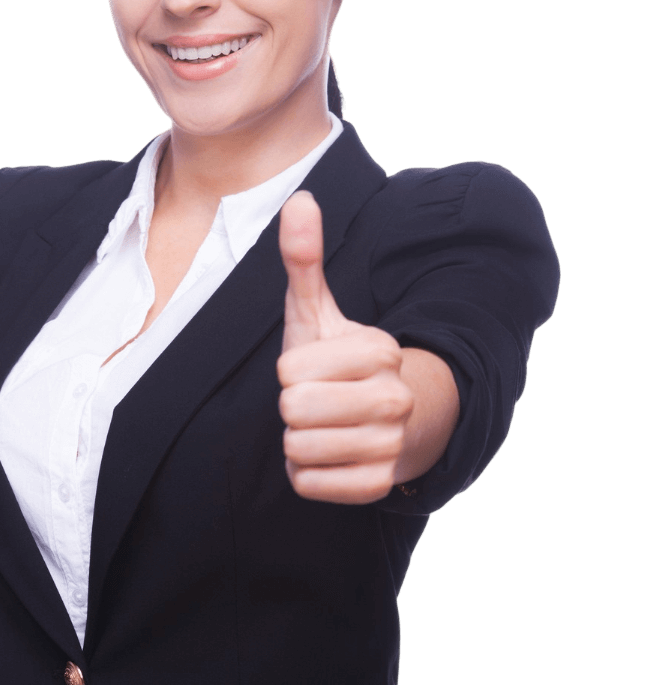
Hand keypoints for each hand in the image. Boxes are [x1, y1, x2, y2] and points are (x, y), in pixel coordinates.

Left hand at [277, 190, 412, 504]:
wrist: (393, 424)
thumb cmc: (341, 364)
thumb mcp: (320, 312)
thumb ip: (305, 260)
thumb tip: (299, 200)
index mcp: (380, 350)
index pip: (290, 369)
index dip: (289, 371)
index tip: (316, 369)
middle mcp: (394, 398)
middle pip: (293, 409)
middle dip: (291, 407)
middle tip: (315, 402)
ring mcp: (390, 444)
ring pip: (299, 448)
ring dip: (297, 441)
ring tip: (322, 427)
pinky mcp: (377, 485)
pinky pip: (308, 483)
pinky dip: (306, 474)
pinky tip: (328, 456)